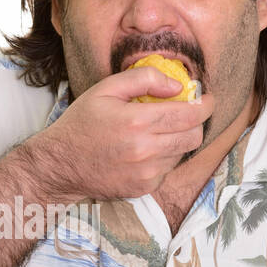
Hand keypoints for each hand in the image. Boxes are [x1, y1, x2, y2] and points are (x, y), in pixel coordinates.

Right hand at [27, 65, 214, 201]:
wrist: (59, 165)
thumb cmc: (81, 123)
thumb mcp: (106, 89)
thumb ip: (144, 79)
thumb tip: (177, 86)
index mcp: (137, 121)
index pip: (190, 115)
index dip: (205, 105)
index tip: (207, 99)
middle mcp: (145, 150)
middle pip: (194, 136)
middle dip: (197, 122)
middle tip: (189, 113)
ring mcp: (146, 173)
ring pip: (182, 153)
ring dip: (178, 139)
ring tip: (159, 131)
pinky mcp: (144, 188)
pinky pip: (167, 169)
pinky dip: (164, 157)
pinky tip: (145, 150)